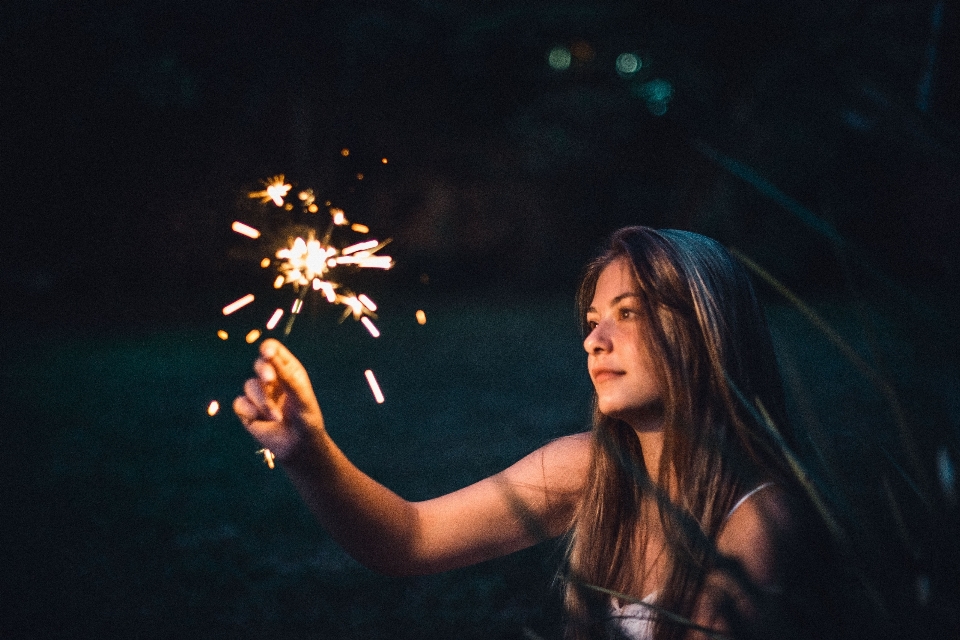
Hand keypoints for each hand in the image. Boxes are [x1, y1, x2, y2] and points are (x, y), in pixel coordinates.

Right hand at [233, 339, 324, 462]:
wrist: (300, 447)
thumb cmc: (306, 420)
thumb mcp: (302, 398)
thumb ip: (288, 377)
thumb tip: (271, 356)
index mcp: (288, 370)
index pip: (274, 350)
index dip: (268, 349)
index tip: (268, 353)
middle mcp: (272, 379)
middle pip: (259, 364)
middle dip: (263, 371)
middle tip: (270, 380)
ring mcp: (259, 394)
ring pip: (249, 385)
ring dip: (263, 402)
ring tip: (277, 418)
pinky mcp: (247, 410)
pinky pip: (239, 403)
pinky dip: (249, 411)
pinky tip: (260, 421)